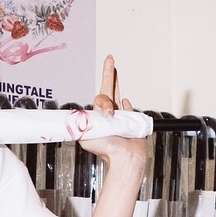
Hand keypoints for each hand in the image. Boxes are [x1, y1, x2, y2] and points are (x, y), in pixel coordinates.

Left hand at [86, 54, 144, 172]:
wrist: (125, 157)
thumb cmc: (107, 150)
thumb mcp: (86, 136)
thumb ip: (84, 123)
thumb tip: (88, 112)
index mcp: (98, 117)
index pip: (99, 98)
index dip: (104, 98)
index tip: (107, 102)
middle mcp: (108, 115)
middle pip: (108, 89)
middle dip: (108, 74)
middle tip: (109, 59)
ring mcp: (120, 116)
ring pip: (117, 94)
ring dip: (116, 81)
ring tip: (113, 67)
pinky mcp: (131, 120)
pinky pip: (128, 108)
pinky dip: (127, 104)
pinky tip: (124, 101)